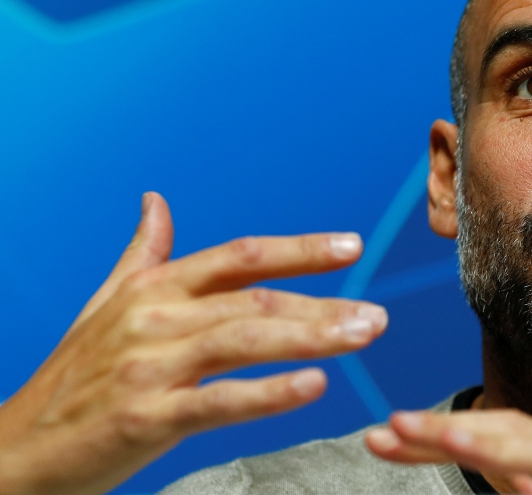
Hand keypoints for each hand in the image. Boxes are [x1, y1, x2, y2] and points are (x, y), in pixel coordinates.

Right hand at [0, 192, 386, 494]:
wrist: (17, 450)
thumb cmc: (71, 378)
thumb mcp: (104, 305)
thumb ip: (141, 254)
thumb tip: (155, 202)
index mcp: (151, 288)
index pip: (239, 256)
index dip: (299, 249)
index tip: (350, 245)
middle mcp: (153, 319)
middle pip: (254, 299)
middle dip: (322, 303)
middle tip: (374, 315)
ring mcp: (149, 367)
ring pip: (245, 340)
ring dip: (311, 336)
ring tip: (361, 335)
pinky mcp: (146, 417)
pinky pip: (220, 401)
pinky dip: (270, 392)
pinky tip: (313, 385)